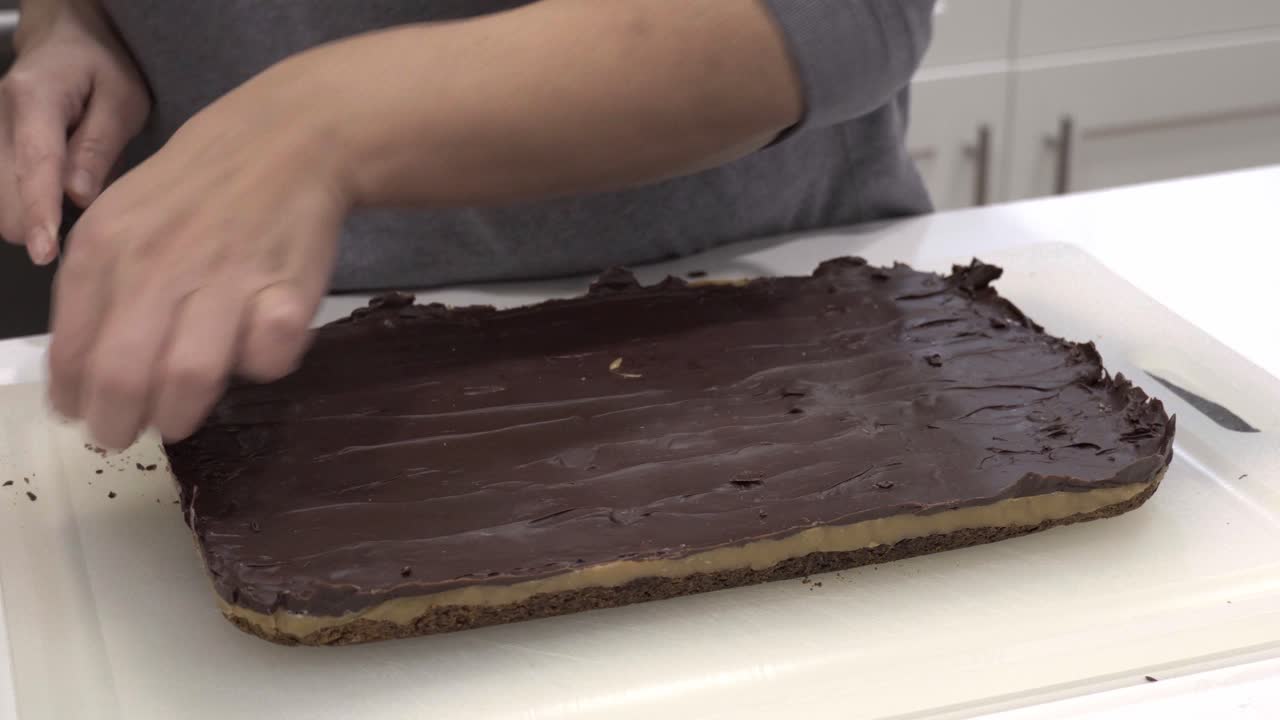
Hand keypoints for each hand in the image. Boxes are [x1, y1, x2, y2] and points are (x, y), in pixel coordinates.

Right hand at [0, 3, 148, 263]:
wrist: (62, 40)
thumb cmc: (100, 68)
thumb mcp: (122, 100)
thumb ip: (99, 147)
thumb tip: (79, 196)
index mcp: (35, 99)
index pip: (35, 166)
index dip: (40, 213)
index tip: (44, 252)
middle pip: (5, 195)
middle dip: (40, 222)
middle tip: (84, 217)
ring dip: (31, 215)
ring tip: (69, 196)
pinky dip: (23, 204)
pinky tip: (50, 195)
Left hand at [46, 67, 348, 447]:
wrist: (284, 141)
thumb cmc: (194, 189)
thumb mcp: (120, 218)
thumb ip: (95, 288)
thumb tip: (79, 377)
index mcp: (105, 250)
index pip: (72, 353)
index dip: (75, 400)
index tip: (86, 414)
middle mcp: (158, 266)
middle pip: (123, 378)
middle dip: (118, 425)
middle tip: (124, 435)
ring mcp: (224, 280)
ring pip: (190, 380)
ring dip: (179, 415)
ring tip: (178, 418)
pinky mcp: (286, 293)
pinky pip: (267, 361)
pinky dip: (258, 369)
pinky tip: (251, 353)